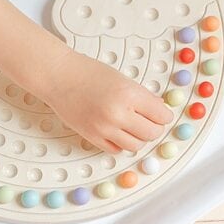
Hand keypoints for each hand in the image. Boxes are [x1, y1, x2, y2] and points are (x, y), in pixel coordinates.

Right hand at [38, 50, 173, 153]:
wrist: (59, 77)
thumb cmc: (88, 73)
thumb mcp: (122, 78)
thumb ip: (142, 96)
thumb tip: (159, 108)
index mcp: (129, 94)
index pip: (161, 115)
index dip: (164, 115)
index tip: (162, 114)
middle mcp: (118, 113)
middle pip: (151, 133)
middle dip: (154, 128)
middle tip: (150, 121)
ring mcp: (104, 128)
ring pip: (136, 145)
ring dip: (139, 138)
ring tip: (133, 126)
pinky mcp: (92, 137)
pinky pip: (116, 150)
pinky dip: (121, 143)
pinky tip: (119, 131)